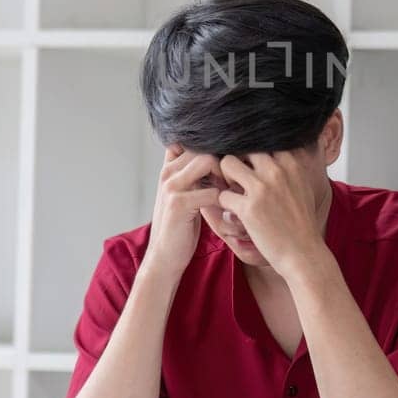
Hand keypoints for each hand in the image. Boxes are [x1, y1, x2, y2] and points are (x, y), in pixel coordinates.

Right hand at [143, 144, 222, 279]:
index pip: (194, 141)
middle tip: (232, 181)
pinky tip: (227, 209)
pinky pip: (212, 191)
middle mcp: (168, 173)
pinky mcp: (179, 204)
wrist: (164, 255)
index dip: (214, 151)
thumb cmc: (179, 225)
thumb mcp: (182, 194)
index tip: (225, 169)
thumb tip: (217, 157)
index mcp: (169, 168)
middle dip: (223, 162)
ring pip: (207, 161)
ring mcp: (171, 187)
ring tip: (230, 193)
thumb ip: (191, 175)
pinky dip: (225, 199)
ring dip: (225, 176)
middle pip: (204, 148)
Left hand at [216, 152, 330, 279]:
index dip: (251, 152)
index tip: (250, 166)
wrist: (303, 252)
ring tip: (233, 191)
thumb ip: (289, 165)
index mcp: (291, 162)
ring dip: (226, 176)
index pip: (261, 140)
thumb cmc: (301, 221)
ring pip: (227, 163)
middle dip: (237, 160)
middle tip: (239, 178)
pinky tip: (233, 211)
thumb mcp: (302, 184)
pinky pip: (223, 194)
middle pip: (243, 147)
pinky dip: (223, 203)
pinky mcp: (248, 208)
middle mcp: (277, 170)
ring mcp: (262, 188)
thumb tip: (277, 148)